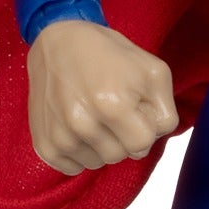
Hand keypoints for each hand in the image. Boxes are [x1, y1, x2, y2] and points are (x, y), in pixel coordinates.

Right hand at [26, 18, 179, 174]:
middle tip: (112, 109)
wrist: (58, 40)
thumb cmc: (109, 54)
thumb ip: (165, 113)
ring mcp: (60, 136)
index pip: (142, 146)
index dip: (143, 128)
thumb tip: (150, 140)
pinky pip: (73, 167)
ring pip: (97, 163)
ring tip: (93, 114)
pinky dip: (79, 152)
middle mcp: (82, 124)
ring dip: (101, 145)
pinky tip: (77, 126)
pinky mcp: (43, 144)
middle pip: (120, 156)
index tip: (134, 109)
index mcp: (113, 106)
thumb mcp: (153, 71)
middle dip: (122, 137)